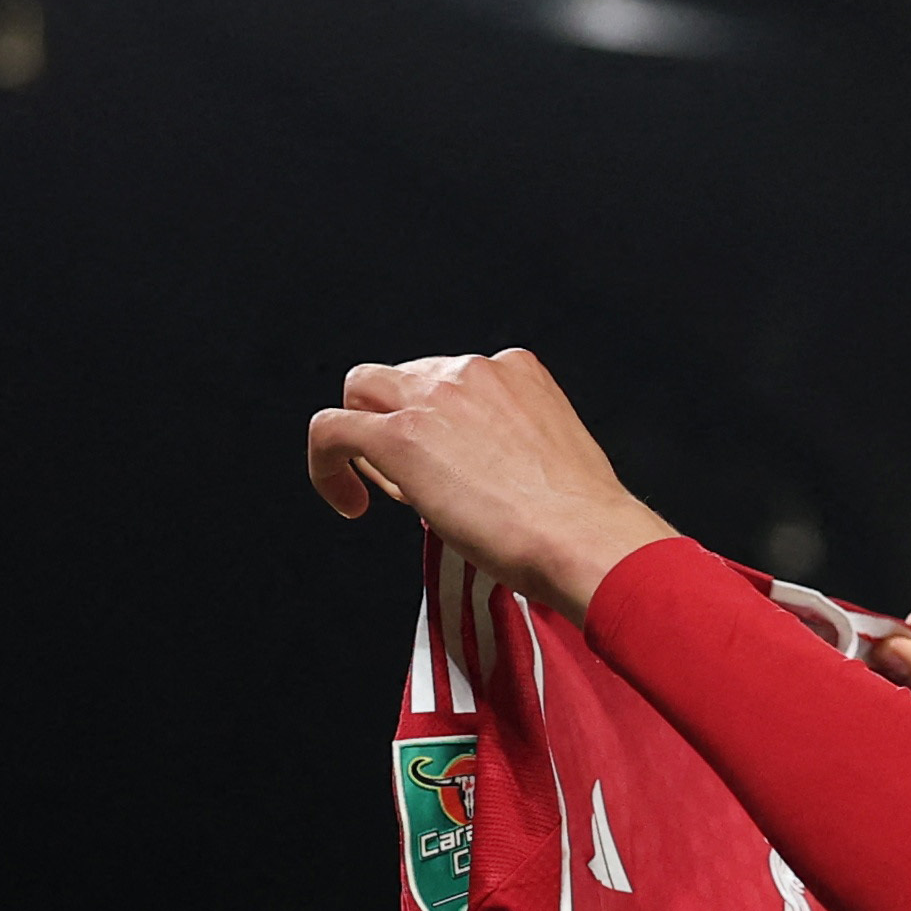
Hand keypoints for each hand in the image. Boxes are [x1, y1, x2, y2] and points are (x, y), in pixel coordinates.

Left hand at [305, 350, 673, 619]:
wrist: (584, 538)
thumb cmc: (581, 521)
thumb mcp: (554, 459)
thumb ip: (514, 447)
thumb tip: (481, 477)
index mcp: (514, 371)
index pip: (448, 380)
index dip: (439, 424)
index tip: (452, 468)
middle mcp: (469, 371)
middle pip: (401, 378)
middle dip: (399, 421)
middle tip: (417, 482)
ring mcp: (431, 399)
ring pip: (360, 390)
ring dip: (365, 436)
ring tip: (391, 491)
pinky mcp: (397, 437)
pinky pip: (330, 432)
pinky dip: (327, 465)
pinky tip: (348, 502)